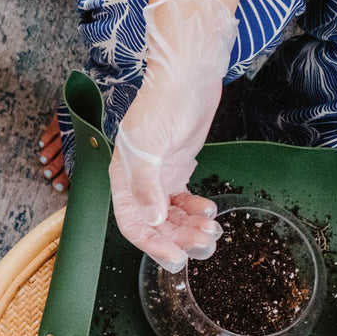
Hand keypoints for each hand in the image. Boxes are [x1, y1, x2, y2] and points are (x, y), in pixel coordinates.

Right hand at [109, 0, 236, 271]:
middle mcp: (138, 182)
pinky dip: (196, 210)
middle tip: (205, 245)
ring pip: (171, 215)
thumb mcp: (150, 145)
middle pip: (155, 225)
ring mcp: (159, 175)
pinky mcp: (178, 167)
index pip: (132, 224)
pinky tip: (211, 211)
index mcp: (123, 179)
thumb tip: (153, 219)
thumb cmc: (163, 105)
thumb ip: (147, 185)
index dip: (152, 245)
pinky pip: (183, 200)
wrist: (187, 76)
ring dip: (190, 227)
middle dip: (179, 238)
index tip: (176, 259)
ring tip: (213, 231)